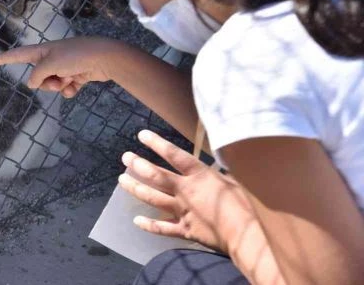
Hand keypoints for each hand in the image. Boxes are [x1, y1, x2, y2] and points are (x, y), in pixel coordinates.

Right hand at [0, 37, 118, 97]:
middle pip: (38, 75)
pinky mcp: (77, 74)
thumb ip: (37, 75)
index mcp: (43, 51)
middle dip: (45, 82)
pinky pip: (66, 87)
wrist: (103, 57)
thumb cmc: (75, 56)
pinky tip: (77, 86)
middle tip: (56, 80)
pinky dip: (70, 89)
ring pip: (52, 83)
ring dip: (58, 86)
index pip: (19, 55)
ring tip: (68, 81)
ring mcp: (65, 66)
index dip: (5, 58)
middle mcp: (52, 57)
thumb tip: (33, 83)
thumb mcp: (50, 64)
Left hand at [119, 130, 255, 253]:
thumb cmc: (247, 204)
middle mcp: (186, 191)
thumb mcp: (236, 180)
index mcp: (199, 176)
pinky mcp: (185, 230)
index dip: (157, 143)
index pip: (174, 155)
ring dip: (136, 188)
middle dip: (138, 165)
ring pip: (153, 198)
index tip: (141, 135)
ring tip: (122, 180)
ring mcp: (183, 211)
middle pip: (156, 176)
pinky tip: (136, 221)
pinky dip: (148, 225)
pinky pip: (162, 228)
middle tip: (125, 157)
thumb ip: (222, 171)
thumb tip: (223, 157)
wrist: (248, 234)